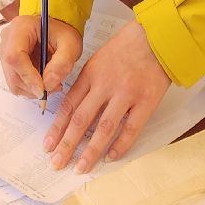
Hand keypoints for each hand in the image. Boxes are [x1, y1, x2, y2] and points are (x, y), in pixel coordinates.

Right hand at [0, 13, 81, 99]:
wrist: (57, 32)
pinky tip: (43, 79)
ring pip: (13, 81)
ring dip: (33, 88)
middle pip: (13, 71)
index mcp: (20, 27)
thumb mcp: (70, 45)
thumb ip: (62, 64)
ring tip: (51, 81)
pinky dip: (30, 88)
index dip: (28, 75)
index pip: (15, 55)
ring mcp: (5, 52)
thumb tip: (48, 84)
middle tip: (54, 85)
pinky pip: (15, 84)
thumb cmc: (62, 33)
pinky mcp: (8, 64)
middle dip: (34, 85)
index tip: (43, 89)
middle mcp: (8, 39)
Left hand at [43, 20, 169, 172]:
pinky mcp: (146, 101)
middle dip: (67, 144)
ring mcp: (126, 94)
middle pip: (81, 119)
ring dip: (91, 150)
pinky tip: (111, 157)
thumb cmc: (126, 47)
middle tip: (57, 163)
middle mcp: (105, 85)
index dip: (57, 128)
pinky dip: (120, 145)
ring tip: (81, 167)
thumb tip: (73, 111)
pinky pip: (131, 128)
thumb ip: (87, 83)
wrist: (156, 36)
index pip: (68, 106)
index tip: (48, 145)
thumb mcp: (99, 59)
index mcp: (90, 74)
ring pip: (104, 128)